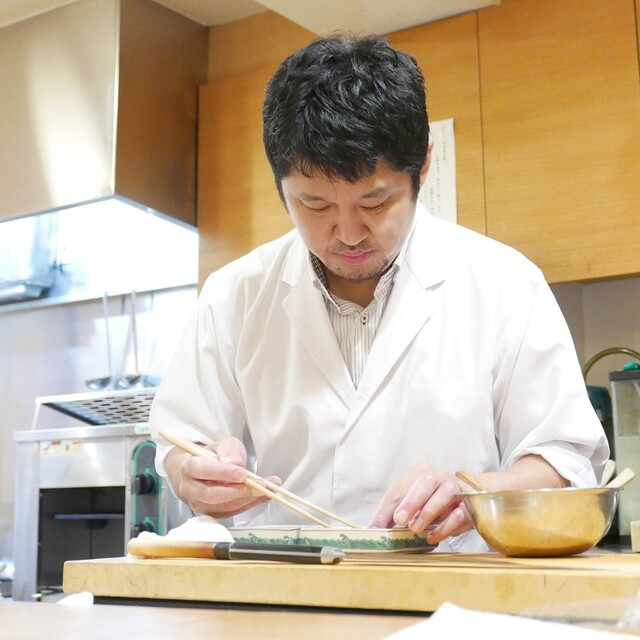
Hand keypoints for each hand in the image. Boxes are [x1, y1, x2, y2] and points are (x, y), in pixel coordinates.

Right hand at [165, 436, 281, 518]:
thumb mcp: (223, 445)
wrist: (201, 471)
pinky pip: (231, 512)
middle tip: (261, 485)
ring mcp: (199, 504)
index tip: (243, 474)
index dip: (223, 473)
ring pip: (223, 507)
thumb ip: (229, 451)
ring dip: (248, 499)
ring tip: (269, 489)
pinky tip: (264, 496)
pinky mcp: (211, 514)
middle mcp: (189, 489)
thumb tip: (235, 464)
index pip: (202, 470)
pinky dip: (249, 504)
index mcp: (188, 467)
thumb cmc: (213, 456)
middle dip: (239, 491)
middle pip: (212, 495)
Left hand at [368, 464, 472, 544]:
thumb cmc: (432, 501)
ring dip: (429, 511)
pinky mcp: (469, 506)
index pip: (400, 487)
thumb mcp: (410, 504)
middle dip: (411, 501)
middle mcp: (439, 476)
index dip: (388, 507)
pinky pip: (459, 514)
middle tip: (399, 520)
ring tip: (416, 528)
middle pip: (426, 482)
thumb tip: (373, 529)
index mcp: (420, 472)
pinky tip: (433, 536)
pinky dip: (445, 527)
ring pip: (446, 493)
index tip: (378, 525)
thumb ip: (392, 514)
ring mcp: (456, 489)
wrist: (466, 500)